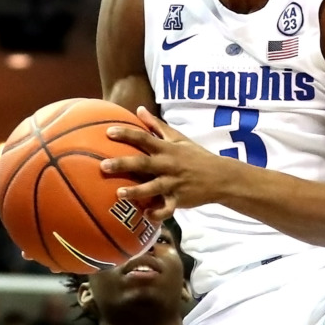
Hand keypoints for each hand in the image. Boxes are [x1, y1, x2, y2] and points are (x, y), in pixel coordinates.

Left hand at [101, 107, 224, 221]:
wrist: (221, 177)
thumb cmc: (196, 156)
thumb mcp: (179, 138)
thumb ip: (157, 125)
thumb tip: (139, 109)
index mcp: (168, 149)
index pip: (145, 138)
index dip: (127, 134)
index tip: (109, 132)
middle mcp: (169, 165)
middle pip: (143, 163)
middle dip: (123, 164)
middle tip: (103, 166)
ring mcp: (174, 183)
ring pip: (152, 188)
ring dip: (136, 191)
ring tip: (118, 194)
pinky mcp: (179, 199)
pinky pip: (167, 208)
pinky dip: (157, 213)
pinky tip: (145, 215)